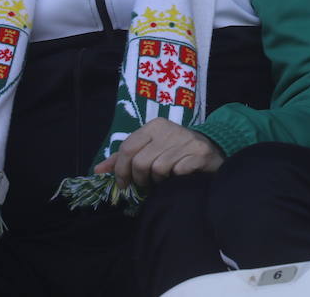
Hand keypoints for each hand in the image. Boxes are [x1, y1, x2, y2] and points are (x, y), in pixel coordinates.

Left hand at [92, 118, 223, 189]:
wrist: (212, 151)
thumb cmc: (175, 151)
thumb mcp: (149, 148)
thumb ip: (123, 158)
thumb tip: (97, 171)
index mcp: (155, 126)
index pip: (127, 148)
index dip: (120, 170)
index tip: (124, 184)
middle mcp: (170, 130)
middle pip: (141, 162)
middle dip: (140, 179)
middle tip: (146, 183)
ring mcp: (187, 141)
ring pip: (158, 169)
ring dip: (159, 181)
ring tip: (164, 179)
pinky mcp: (200, 153)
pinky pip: (177, 172)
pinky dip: (175, 179)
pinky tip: (179, 177)